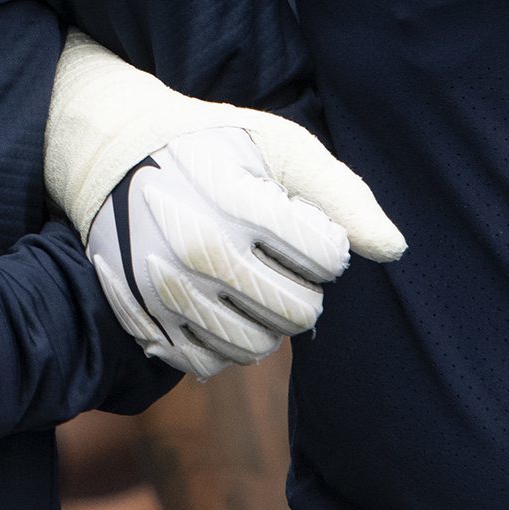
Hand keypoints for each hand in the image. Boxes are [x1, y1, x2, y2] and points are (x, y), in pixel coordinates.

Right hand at [92, 129, 352, 377]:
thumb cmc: (211, 146)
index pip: (329, 258)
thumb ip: (341, 193)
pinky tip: (222, 308)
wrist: (114, 155)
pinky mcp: (145, 317)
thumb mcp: (277, 145)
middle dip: (304, 287)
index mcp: (239, 204)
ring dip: (268, 321)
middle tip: (280, 260)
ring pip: (258, 347)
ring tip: (253, 284)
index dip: (325, 243)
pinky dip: (226, 344)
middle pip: (300, 312)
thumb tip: (394, 249)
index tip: (300, 224)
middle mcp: (202, 252)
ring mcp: (170, 291)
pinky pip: (209, 364)